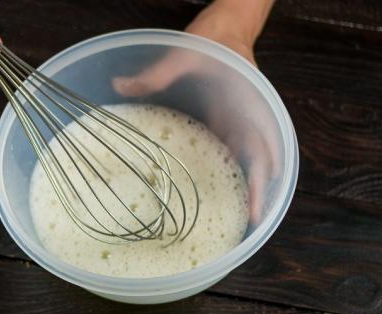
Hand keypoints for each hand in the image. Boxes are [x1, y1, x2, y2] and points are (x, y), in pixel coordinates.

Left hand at [112, 0, 277, 222]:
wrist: (228, 24)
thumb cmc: (214, 37)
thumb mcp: (184, 52)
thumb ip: (156, 72)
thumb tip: (119, 86)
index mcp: (244, 101)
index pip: (259, 140)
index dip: (262, 169)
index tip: (261, 194)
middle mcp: (245, 115)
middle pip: (257, 159)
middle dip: (257, 188)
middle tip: (252, 220)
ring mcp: (237, 119)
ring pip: (246, 158)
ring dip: (244, 184)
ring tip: (237, 216)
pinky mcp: (226, 119)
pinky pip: (230, 148)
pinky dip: (228, 170)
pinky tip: (217, 190)